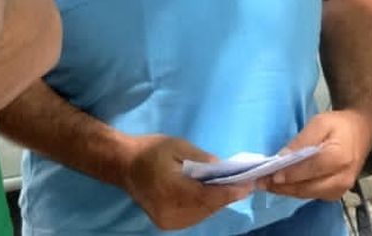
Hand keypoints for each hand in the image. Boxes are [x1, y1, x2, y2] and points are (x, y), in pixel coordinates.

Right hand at [121, 134, 254, 229]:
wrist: (123, 164)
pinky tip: (211, 197)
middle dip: (226, 197)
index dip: (229, 192)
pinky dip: (204, 208)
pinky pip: (192, 217)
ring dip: (216, 203)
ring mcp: (167, 221)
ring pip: (201, 215)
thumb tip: (223, 169)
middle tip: (244, 185)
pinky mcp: (166, 224)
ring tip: (231, 190)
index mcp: (171, 190)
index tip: (248, 186)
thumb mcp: (178, 146)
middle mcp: (170, 211)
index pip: (207, 196)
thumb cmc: (150, 150)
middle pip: (207, 208)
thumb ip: (202, 159)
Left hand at [264, 110, 371, 199]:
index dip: (289, 174)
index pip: (310, 170)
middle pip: (307, 187)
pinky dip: (295, 190)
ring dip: (286, 190)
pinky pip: (311, 195)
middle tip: (260, 182)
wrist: (360, 132)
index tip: (269, 175)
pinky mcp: (336, 194)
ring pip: (307, 194)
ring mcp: (340, 189)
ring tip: (266, 184)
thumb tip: (282, 157)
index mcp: (339, 158)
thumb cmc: (339, 125)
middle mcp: (342, 179)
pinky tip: (281, 185)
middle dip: (282, 186)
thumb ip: (302, 141)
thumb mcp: (320, 123)